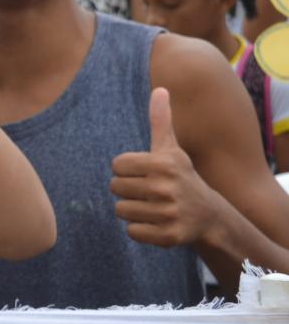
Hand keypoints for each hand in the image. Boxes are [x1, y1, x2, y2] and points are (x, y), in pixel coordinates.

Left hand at [111, 88, 220, 247]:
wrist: (209, 214)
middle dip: (128, 190)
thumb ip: (160, 120)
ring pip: (121, 210)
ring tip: (153, 206)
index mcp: (162, 164)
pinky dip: (140, 229)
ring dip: (132, 209)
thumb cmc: (181, 176)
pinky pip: (131, 231)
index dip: (126, 170)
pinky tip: (157, 222)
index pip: (116, 165)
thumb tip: (160, 88)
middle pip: (115, 188)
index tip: (145, 173)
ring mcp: (168, 213)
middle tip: (148, 191)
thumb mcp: (171, 148)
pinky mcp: (168, 236)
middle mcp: (166, 188)